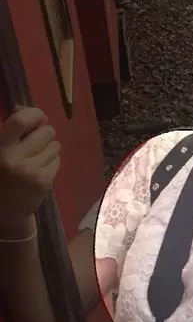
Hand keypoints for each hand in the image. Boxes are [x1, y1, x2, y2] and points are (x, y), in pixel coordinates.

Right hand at [0, 107, 59, 228]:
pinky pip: (58, 160)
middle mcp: (13, 158)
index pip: (21, 120)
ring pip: (55, 145)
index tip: (37, 118)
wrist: (4, 210)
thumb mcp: (0, 147)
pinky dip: (51, 162)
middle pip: (47, 131)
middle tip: (34, 144)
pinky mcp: (44, 182)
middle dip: (44, 134)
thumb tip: (30, 110)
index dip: (34, 114)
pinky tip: (39, 169)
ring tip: (35, 158)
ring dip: (48, 149)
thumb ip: (12, 127)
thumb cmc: (0, 172)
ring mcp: (30, 171)